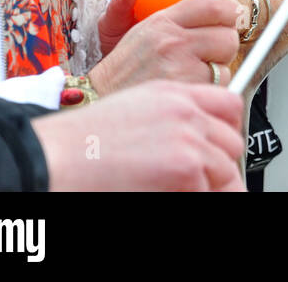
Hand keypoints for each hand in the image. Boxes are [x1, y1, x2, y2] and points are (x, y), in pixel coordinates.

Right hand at [32, 80, 244, 190]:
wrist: (54, 157)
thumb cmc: (79, 142)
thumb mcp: (133, 111)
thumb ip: (169, 120)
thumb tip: (192, 144)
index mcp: (172, 93)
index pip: (228, 104)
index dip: (227, 129)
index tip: (220, 147)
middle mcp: (185, 110)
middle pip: (233, 138)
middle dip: (221, 161)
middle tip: (202, 178)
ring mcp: (187, 137)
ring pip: (227, 167)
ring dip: (210, 183)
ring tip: (183, 187)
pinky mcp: (184, 165)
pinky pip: (208, 189)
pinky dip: (195, 194)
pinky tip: (167, 191)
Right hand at [88, 0, 241, 92]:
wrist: (100, 103)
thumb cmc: (121, 69)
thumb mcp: (125, 31)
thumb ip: (133, 7)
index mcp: (162, 21)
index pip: (213, 3)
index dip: (229, 9)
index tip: (229, 16)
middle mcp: (173, 40)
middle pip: (228, 34)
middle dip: (225, 44)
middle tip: (211, 51)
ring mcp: (181, 66)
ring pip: (226, 62)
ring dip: (218, 69)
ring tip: (196, 72)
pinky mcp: (187, 89)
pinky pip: (220, 86)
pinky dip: (213, 90)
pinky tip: (193, 88)